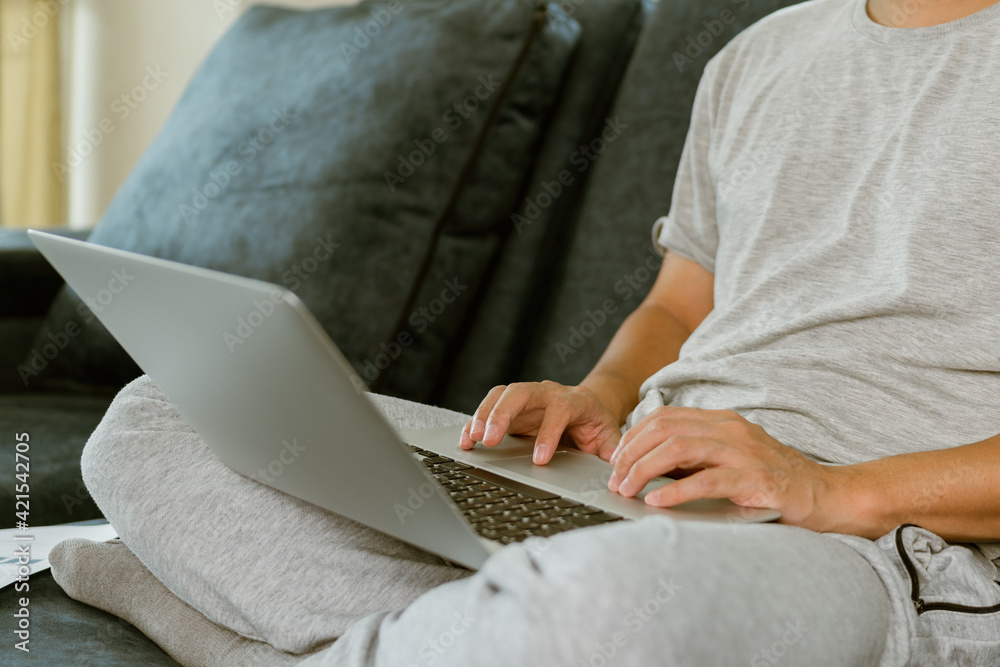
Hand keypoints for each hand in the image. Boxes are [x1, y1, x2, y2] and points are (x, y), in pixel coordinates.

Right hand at [459, 381, 621, 464]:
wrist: (588, 408)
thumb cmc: (597, 426)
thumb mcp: (610, 439)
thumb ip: (612, 453)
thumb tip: (616, 471)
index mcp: (576, 400)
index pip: (560, 410)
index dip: (548, 433)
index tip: (539, 459)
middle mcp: (549, 393)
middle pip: (523, 392)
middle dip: (504, 415)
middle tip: (491, 439)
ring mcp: (528, 397)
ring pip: (503, 394)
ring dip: (485, 415)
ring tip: (474, 438)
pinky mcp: (512, 407)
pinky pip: (490, 405)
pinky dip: (476, 421)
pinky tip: (467, 439)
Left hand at [608, 406, 834, 528]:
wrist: (829, 495)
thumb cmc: (776, 481)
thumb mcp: (732, 459)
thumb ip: (697, 457)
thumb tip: (649, 466)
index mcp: (722, 421)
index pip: (664, 417)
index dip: (633, 437)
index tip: (616, 460)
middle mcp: (730, 429)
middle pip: (664, 429)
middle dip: (630, 455)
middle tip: (615, 480)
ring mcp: (744, 452)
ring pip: (678, 449)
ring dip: (644, 470)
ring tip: (628, 490)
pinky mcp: (755, 479)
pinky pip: (705, 481)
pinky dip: (675, 491)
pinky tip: (657, 502)